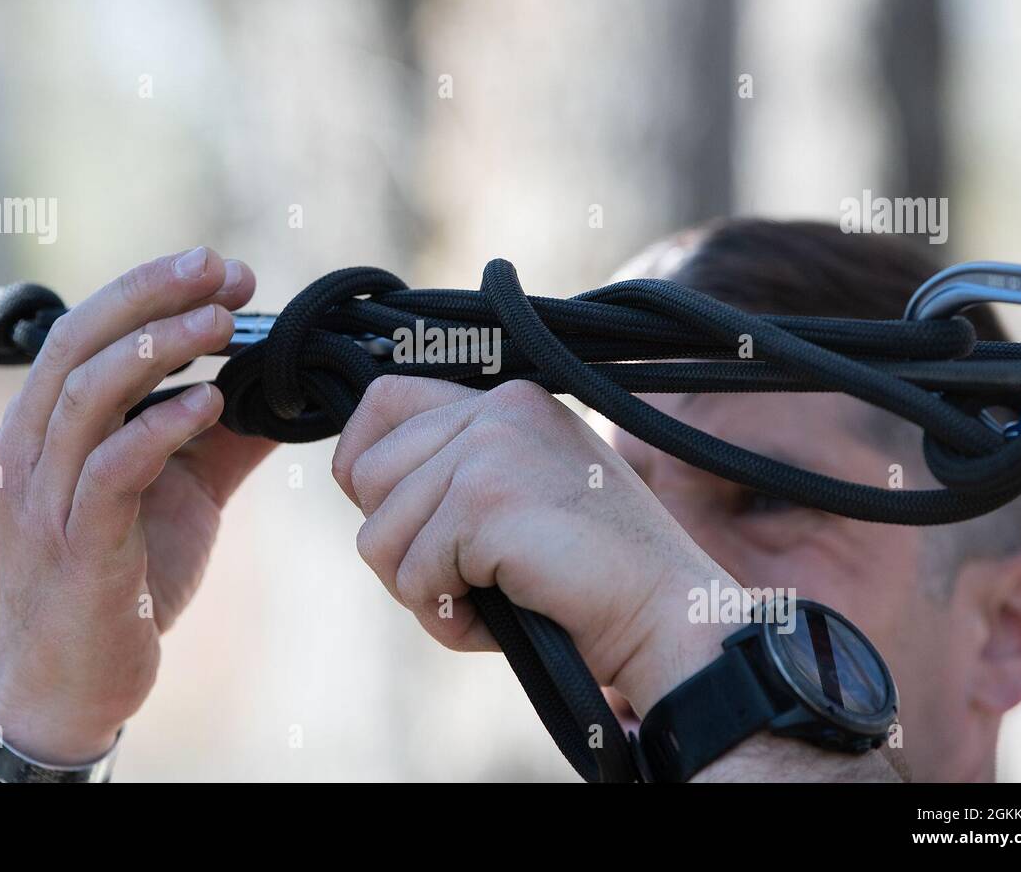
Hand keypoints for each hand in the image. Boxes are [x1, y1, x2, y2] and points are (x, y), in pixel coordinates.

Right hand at [0, 247, 274, 763]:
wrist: (76, 683)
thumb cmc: (125, 580)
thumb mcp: (185, 493)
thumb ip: (223, 438)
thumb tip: (286, 390)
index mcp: (48, 429)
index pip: (86, 331)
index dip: (150, 290)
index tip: (223, 270)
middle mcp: (30, 452)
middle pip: (78, 343)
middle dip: (150, 295)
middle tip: (222, 269)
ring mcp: (45, 500)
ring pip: (87, 395)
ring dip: (158, 348)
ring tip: (223, 323)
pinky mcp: (75, 547)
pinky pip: (110, 470)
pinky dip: (160, 427)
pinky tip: (211, 403)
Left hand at [331, 376, 731, 715]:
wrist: (665, 615)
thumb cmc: (592, 575)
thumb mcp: (526, 495)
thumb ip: (459, 471)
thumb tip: (355, 477)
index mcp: (507, 401)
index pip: (384, 399)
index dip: (363, 464)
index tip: (392, 516)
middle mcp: (496, 410)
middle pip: (365, 476)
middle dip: (398, 547)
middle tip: (460, 579)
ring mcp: (490, 450)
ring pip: (378, 535)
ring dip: (422, 590)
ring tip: (488, 599)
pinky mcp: (485, 502)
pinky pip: (413, 578)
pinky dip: (450, 620)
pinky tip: (502, 615)